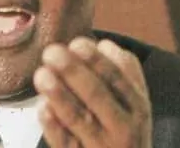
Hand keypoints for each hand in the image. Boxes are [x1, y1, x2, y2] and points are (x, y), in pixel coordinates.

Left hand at [33, 37, 151, 146]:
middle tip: (52, 52)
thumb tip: (104, 44)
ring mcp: (101, 146)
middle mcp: (122, 127)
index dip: (97, 60)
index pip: (118, 78)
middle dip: (74, 72)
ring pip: (79, 119)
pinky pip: (66, 144)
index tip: (77, 43)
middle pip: (98, 96)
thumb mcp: (135, 103)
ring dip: (60, 95)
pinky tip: (42, 107)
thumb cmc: (125, 129)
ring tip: (42, 75)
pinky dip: (53, 126)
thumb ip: (124, 72)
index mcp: (137, 106)